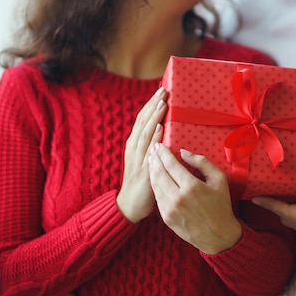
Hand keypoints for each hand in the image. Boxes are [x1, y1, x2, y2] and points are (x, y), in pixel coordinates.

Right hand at [117, 87, 166, 222]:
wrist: (130, 206)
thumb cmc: (142, 182)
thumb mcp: (147, 159)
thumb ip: (154, 145)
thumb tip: (165, 129)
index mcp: (135, 144)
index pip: (143, 119)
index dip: (151, 104)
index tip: (161, 90)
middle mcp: (134, 148)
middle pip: (143, 122)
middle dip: (153, 105)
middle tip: (163, 90)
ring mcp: (138, 159)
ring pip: (145, 134)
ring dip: (154, 117)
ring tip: (162, 103)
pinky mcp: (143, 171)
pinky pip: (148, 153)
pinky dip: (153, 139)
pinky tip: (159, 129)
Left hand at [148, 145, 242, 253]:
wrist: (219, 235)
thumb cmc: (222, 205)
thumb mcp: (219, 179)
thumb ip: (202, 163)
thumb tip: (183, 152)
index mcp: (192, 187)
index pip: (171, 164)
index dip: (163, 153)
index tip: (159, 145)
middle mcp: (178, 198)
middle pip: (159, 173)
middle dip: (154, 159)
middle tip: (152, 149)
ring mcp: (170, 209)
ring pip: (155, 185)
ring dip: (152, 170)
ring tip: (151, 160)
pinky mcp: (166, 218)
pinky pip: (157, 197)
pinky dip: (154, 184)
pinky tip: (155, 177)